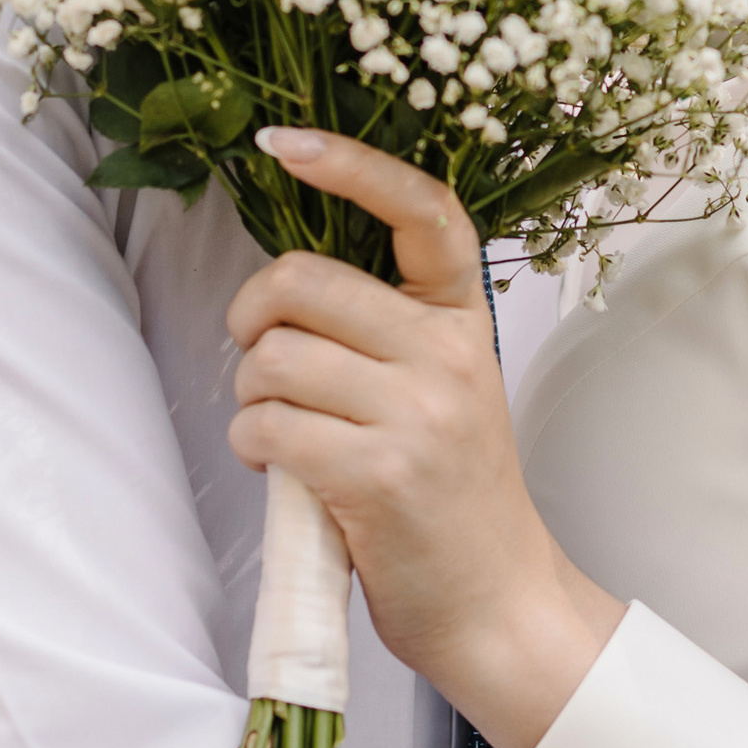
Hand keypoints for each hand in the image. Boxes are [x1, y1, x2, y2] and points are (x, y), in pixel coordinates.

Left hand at [225, 130, 625, 747]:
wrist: (497, 605)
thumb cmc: (449, 497)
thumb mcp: (441, 389)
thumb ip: (382, 329)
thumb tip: (279, 284)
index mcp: (464, 319)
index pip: (421, 209)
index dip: (349, 164)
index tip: (282, 142)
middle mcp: (449, 353)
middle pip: (301, 281)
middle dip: (251, 318)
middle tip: (259, 361)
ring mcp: (418, 413)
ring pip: (272, 357)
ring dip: (250, 399)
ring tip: (284, 434)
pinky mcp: (378, 475)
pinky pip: (267, 426)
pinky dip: (252, 446)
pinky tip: (281, 471)